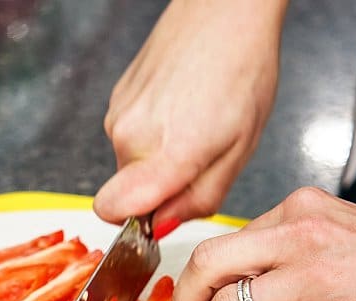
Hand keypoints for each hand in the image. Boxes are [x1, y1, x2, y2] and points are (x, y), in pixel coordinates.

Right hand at [93, 0, 287, 225]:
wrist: (225, 10)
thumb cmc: (242, 70)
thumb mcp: (239, 149)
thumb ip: (200, 197)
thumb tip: (164, 224)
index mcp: (166, 153)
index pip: (112, 211)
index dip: (134, 221)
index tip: (160, 212)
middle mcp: (131, 135)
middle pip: (127, 190)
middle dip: (159, 187)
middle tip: (199, 158)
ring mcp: (120, 113)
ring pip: (129, 162)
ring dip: (158, 157)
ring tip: (195, 123)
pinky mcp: (118, 97)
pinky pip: (130, 134)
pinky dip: (153, 131)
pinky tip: (182, 106)